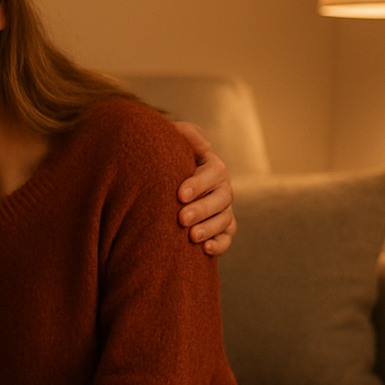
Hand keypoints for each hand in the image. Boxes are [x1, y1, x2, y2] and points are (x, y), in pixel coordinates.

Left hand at [172, 121, 236, 255]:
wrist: (158, 179)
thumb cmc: (165, 157)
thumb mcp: (172, 138)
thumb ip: (186, 134)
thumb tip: (205, 145)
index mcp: (212, 166)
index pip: (214, 172)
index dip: (199, 184)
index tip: (179, 194)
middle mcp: (221, 188)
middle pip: (222, 198)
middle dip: (202, 209)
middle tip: (181, 219)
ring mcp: (223, 209)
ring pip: (225, 219)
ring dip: (210, 229)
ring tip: (191, 237)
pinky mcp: (220, 229)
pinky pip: (226, 238)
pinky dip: (219, 245)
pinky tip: (204, 250)